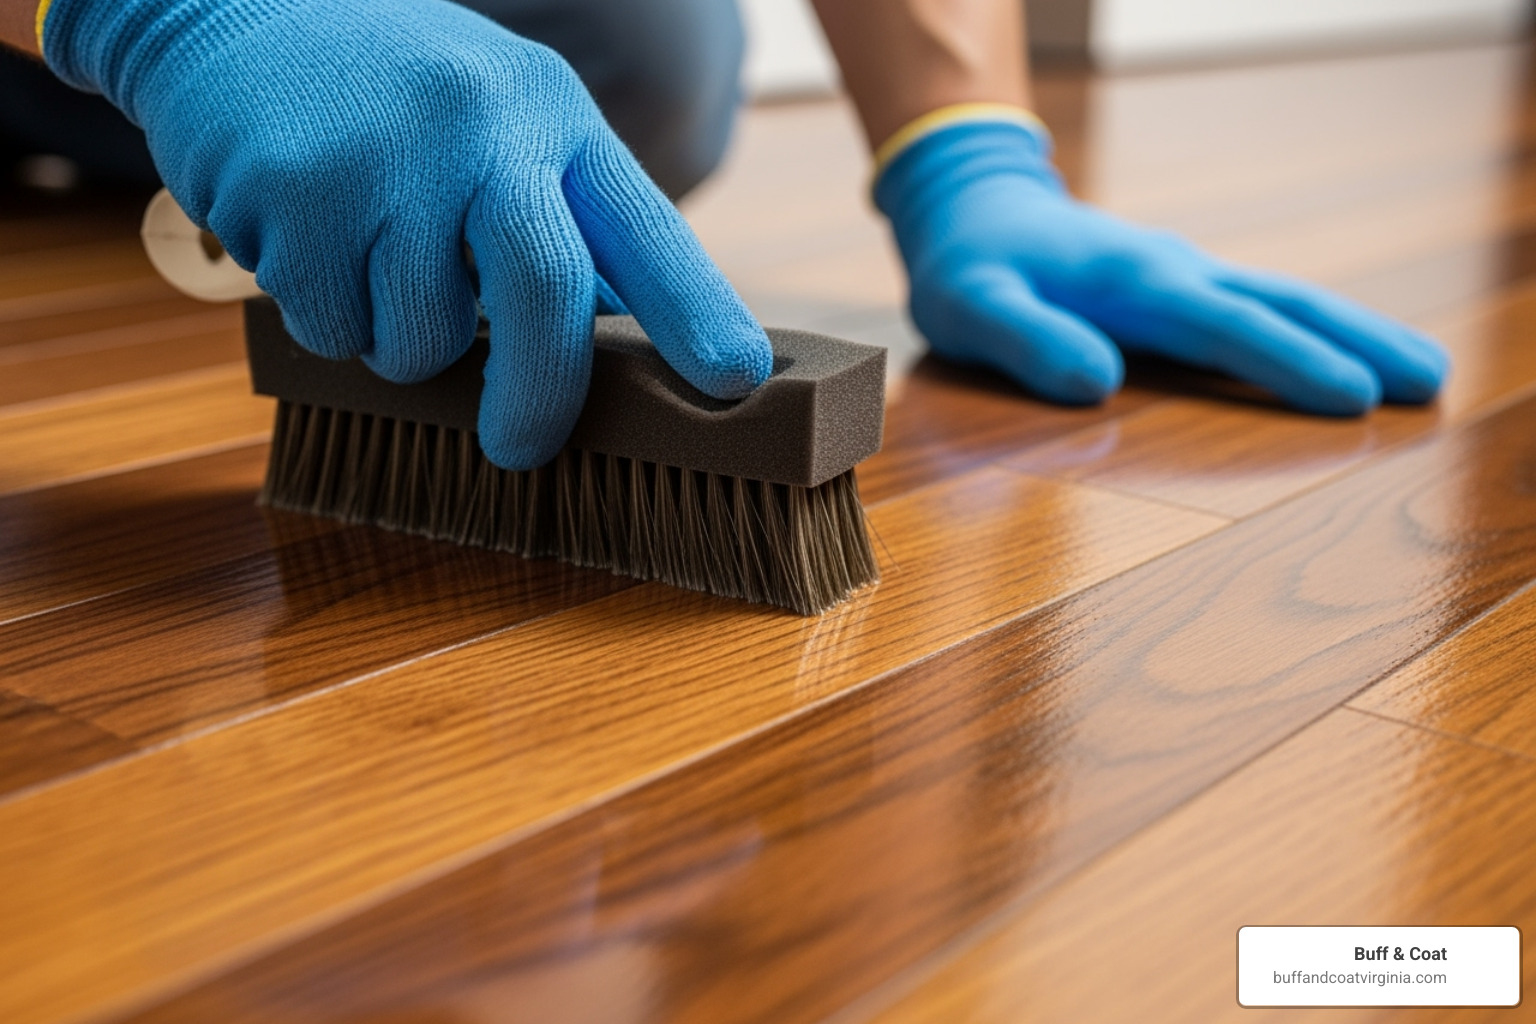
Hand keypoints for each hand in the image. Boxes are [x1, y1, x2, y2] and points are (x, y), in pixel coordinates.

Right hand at [41, 0, 770, 467]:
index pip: (644, 227)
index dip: (695, 311)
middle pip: (546, 296)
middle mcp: (482, 122)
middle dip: (539, 396)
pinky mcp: (298, 190)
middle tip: (518, 449)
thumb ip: (557, 217)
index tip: (735, 380)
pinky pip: (334, 328)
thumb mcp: (496, 123)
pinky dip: (326, 318)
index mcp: (550, 113)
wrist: (230, 13)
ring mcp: (389, 153)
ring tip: (370, 260)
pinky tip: (307, 240)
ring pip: (425, 338)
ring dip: (400, 342)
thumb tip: (617, 330)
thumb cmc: (391, 97)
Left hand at [874, 118, 1447, 413]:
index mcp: (1133, 282)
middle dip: (1358, 342)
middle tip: (1432, 383)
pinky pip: (1260, 306)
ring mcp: (1184, 274)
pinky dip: (1312, 328)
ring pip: (1283, 300)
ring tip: (1420, 372)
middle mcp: (1174, 272)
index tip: (1354, 399)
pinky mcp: (1180, 285)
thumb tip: (1100, 383)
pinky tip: (1343, 353)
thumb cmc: (969, 268)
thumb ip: (1026, 341)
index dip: (1288, 363)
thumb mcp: (971, 307)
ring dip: (1352, 333)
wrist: (974, 208)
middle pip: (1282, 305)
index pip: (1225, 326)